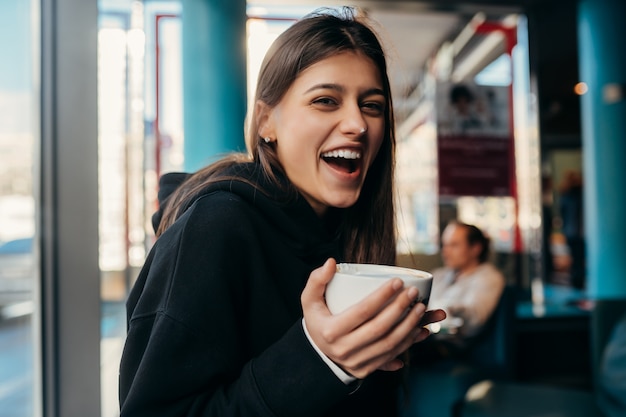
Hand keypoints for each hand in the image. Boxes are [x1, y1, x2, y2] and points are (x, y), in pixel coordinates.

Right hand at [301, 258, 445, 378]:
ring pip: (389, 344)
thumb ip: (316, 280)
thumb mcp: (309, 300)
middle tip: (413, 292)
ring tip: (421, 307)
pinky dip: (408, 342)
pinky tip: (419, 329)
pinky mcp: (367, 369)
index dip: (382, 296)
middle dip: (400, 309)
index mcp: (331, 331)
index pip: (362, 311)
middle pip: (379, 328)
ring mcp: (357, 362)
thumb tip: (332, 262)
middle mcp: (344, 349)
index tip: (397, 281)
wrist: (317, 355)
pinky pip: (392, 355)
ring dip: (409, 326)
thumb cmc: (317, 320)